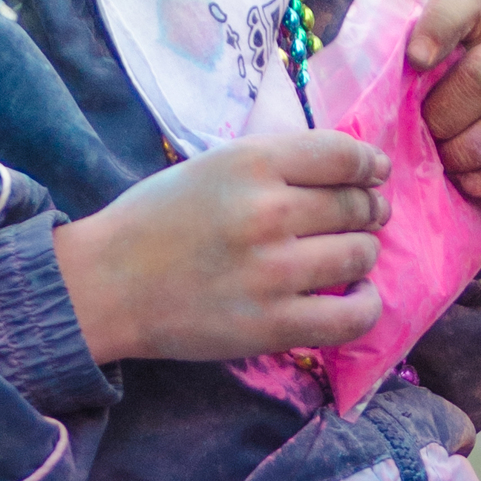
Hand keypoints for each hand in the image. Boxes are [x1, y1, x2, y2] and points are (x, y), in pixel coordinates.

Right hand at [51, 131, 390, 367]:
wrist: (105, 285)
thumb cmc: (156, 220)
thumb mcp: (212, 165)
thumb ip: (275, 163)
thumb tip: (352, 169)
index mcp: (250, 162)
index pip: (342, 155)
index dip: (370, 164)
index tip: (375, 174)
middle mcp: (267, 212)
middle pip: (356, 205)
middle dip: (369, 209)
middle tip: (366, 216)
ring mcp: (273, 272)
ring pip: (360, 255)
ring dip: (364, 253)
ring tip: (351, 256)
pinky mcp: (273, 325)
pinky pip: (353, 316)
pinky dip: (368, 304)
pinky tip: (359, 296)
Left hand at [408, 0, 480, 212]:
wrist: (480, 186)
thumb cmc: (436, 132)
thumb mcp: (411, 101)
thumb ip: (397, 84)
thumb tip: (372, 93)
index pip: (465, 1)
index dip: (438, 26)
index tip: (415, 62)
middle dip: (446, 118)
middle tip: (430, 141)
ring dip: (470, 154)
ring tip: (450, 170)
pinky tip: (477, 187)